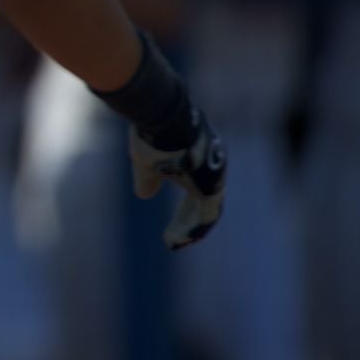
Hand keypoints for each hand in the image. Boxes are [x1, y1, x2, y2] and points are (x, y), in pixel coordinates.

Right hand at [131, 108, 225, 249]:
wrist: (162, 116)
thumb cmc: (152, 133)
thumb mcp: (146, 159)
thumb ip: (148, 178)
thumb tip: (144, 194)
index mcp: (199, 161)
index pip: (197, 189)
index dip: (185, 208)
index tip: (174, 222)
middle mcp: (212, 170)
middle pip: (203, 203)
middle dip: (186, 220)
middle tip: (172, 236)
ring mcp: (215, 179)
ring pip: (205, 214)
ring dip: (187, 229)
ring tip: (171, 242)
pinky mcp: (212, 189)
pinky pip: (206, 218)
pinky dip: (190, 230)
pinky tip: (174, 240)